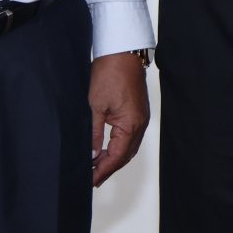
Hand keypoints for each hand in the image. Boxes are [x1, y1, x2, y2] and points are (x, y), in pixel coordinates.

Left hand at [89, 52, 151, 186]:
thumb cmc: (110, 73)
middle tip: (92, 179)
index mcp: (131, 124)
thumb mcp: (95, 106)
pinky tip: (107, 149)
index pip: (117, 156)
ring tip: (97, 167)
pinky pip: (131, 137)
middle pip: (126, 155)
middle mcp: (140, 124)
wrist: (122, 51)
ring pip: (129, 147)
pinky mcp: (138, 112)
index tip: (91, 180)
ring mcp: (141, 118)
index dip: (103, 170)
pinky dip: (119, 146)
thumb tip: (91, 155)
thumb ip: (94, 134)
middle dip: (109, 168)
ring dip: (114, 158)